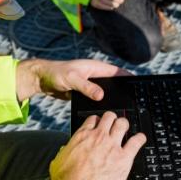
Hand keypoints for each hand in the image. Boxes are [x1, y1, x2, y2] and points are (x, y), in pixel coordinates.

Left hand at [16, 59, 130, 101]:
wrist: (42, 79)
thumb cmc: (55, 74)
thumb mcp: (72, 79)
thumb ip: (86, 87)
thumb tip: (101, 95)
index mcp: (95, 67)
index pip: (116, 72)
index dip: (128, 77)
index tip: (138, 83)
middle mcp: (94, 75)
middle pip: (113, 83)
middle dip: (122, 90)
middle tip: (132, 100)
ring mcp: (90, 84)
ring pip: (105, 92)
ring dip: (111, 98)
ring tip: (121, 108)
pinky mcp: (84, 93)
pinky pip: (96, 98)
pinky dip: (101, 103)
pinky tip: (105, 111)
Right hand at [49, 112, 145, 179]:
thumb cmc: (68, 179)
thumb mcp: (59, 162)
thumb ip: (63, 152)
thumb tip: (63, 152)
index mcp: (82, 136)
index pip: (93, 119)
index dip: (97, 120)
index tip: (99, 124)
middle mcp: (98, 137)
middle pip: (109, 117)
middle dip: (112, 119)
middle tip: (114, 124)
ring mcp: (112, 146)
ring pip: (123, 124)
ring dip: (125, 125)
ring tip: (126, 128)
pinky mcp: (124, 157)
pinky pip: (136, 142)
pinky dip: (140, 138)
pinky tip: (141, 139)